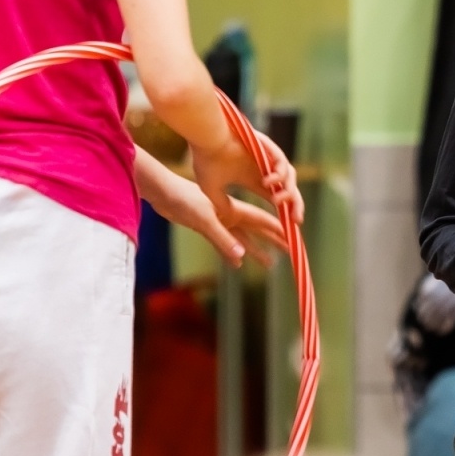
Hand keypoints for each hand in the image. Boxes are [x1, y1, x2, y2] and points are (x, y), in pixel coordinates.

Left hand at [156, 173, 289, 268]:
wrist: (161, 191)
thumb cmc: (182, 199)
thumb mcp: (203, 221)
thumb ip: (222, 239)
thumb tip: (241, 258)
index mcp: (234, 209)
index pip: (262, 220)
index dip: (278, 229)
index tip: (293, 238)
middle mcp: (230, 215)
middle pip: (258, 230)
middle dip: (274, 241)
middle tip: (290, 251)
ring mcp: (219, 221)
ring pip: (243, 239)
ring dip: (257, 250)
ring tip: (271, 263)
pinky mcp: (206, 227)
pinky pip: (225, 243)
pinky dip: (233, 252)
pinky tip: (238, 263)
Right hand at [191, 130, 302, 227]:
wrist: (203, 138)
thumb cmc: (205, 159)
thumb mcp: (212, 190)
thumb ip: (223, 205)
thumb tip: (229, 218)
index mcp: (254, 178)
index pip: (276, 196)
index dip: (285, 210)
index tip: (289, 226)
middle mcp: (264, 168)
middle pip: (288, 189)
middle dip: (295, 205)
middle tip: (296, 221)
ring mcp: (267, 157)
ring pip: (290, 177)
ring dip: (288, 191)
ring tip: (277, 201)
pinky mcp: (268, 146)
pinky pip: (282, 162)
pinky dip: (280, 174)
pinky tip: (268, 182)